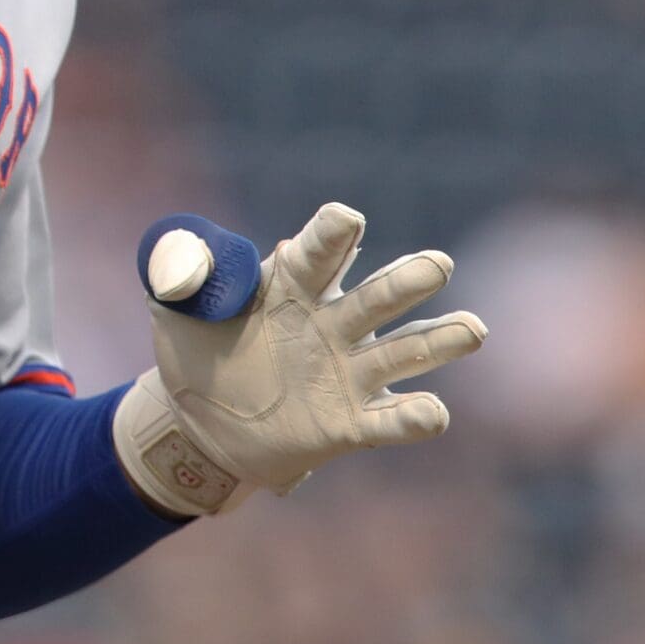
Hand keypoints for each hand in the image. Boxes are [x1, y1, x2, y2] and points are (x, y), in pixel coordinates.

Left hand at [113, 203, 485, 516]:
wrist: (198, 424)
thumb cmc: (193, 351)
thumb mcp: (172, 309)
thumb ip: (176, 274)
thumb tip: (181, 261)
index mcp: (292, 285)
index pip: (318, 252)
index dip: (332, 235)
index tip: (346, 219)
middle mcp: (332, 323)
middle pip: (376, 297)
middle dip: (406, 280)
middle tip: (437, 265)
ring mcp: (348, 372)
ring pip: (404, 352)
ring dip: (439, 340)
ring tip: (472, 330)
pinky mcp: (351, 423)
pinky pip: (391, 421)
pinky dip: (415, 418)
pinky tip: (432, 413)